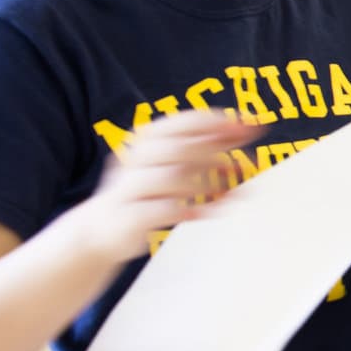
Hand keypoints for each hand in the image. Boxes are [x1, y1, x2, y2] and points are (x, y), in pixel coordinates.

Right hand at [74, 111, 262, 261]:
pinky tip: (211, 212)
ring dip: (206, 184)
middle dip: (215, 153)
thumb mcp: (174, 164)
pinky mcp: (129, 218)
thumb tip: (247, 127)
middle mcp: (135, 161)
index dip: (216, 122)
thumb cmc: (147, 191)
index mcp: (146, 141)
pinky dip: (190, 210)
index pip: (181, 123)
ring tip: (230, 191)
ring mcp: (129, 189)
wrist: (102, 228)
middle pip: (176, 148)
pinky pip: (161, 211)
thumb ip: (206, 146)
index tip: (247, 125)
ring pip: (168, 178)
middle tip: (244, 165)